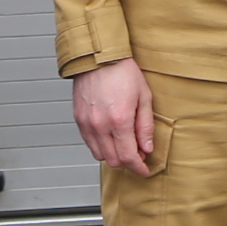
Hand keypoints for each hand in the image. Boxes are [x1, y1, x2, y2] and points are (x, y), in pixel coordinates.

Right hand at [72, 58, 159, 176]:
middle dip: (128, 162)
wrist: (98, 56)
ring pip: (100, 155)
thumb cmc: (122, 72)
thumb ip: (145, 126)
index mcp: (120, 120)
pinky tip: (110, 137)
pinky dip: (100, 146)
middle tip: (138, 153)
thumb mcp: (144, 97)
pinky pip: (89, 143)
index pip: (129, 157)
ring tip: (123, 144)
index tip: (144, 169)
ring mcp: (87, 123)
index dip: (139, 168)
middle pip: (114, 161)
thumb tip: (147, 148)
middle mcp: (101, 125)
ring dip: (113, 155)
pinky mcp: (79, 119)